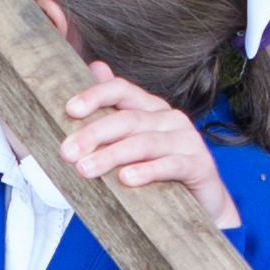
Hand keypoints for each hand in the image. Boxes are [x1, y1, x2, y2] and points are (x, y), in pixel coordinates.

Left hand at [53, 61, 230, 233]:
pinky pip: (171, 165)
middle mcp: (170, 118)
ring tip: (86, 170)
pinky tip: (126, 179)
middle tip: (67, 153)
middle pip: (128, 119)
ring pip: (145, 143)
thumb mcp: (132, 143)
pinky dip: (147, 171)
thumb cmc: (161, 172)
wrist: (202, 203)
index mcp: (151, 108)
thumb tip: (95, 67)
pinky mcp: (200, 165)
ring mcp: (187, 140)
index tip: (69, 110)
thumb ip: (113, 113)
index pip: (121, 90)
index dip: (95, 96)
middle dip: (94, 134)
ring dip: (112, 155)